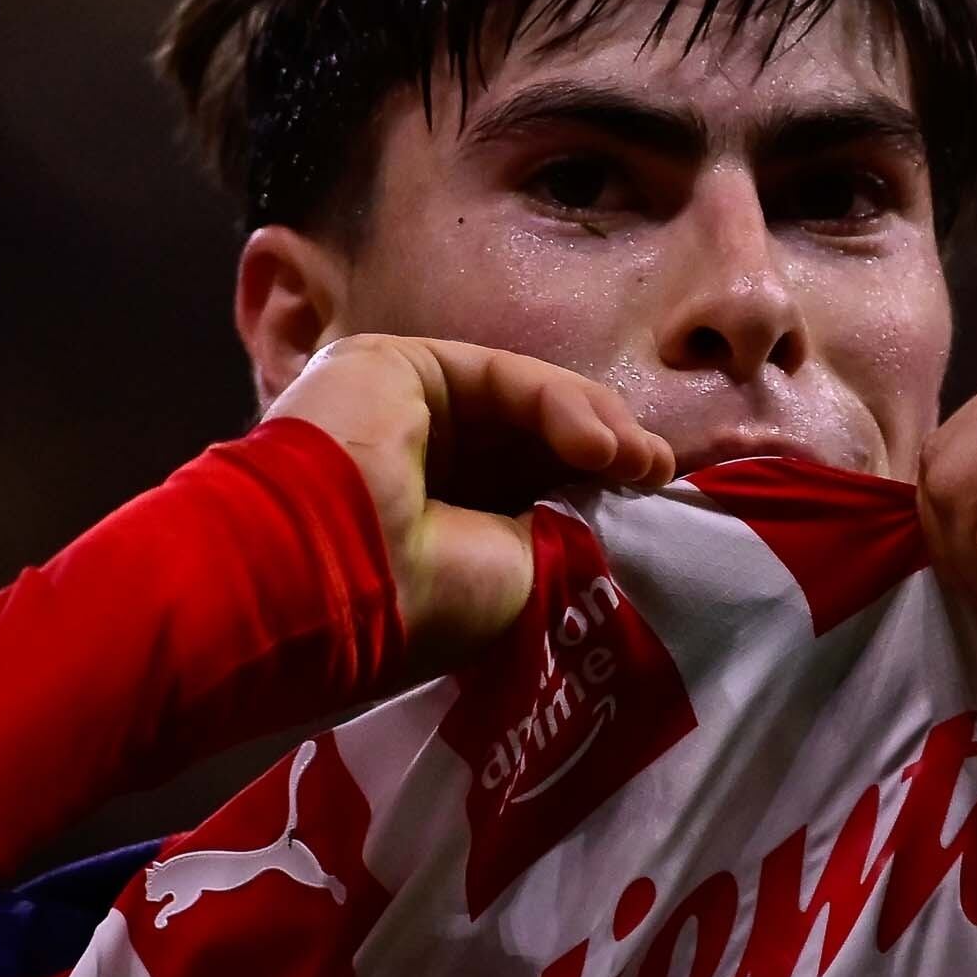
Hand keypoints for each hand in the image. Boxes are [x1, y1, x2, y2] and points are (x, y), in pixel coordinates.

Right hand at [263, 335, 672, 672]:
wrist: (319, 586)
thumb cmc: (414, 611)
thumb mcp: (514, 579)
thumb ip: (560, 537)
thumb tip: (619, 512)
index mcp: (429, 529)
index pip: (526, 491)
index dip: (595, 490)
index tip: (656, 506)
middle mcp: (410, 465)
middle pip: (529, 438)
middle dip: (607, 452)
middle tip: (658, 476)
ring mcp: (397, 412)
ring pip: (519, 402)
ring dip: (595, 426)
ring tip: (641, 463)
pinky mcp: (390, 365)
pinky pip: (496, 376)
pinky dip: (559, 403)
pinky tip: (600, 444)